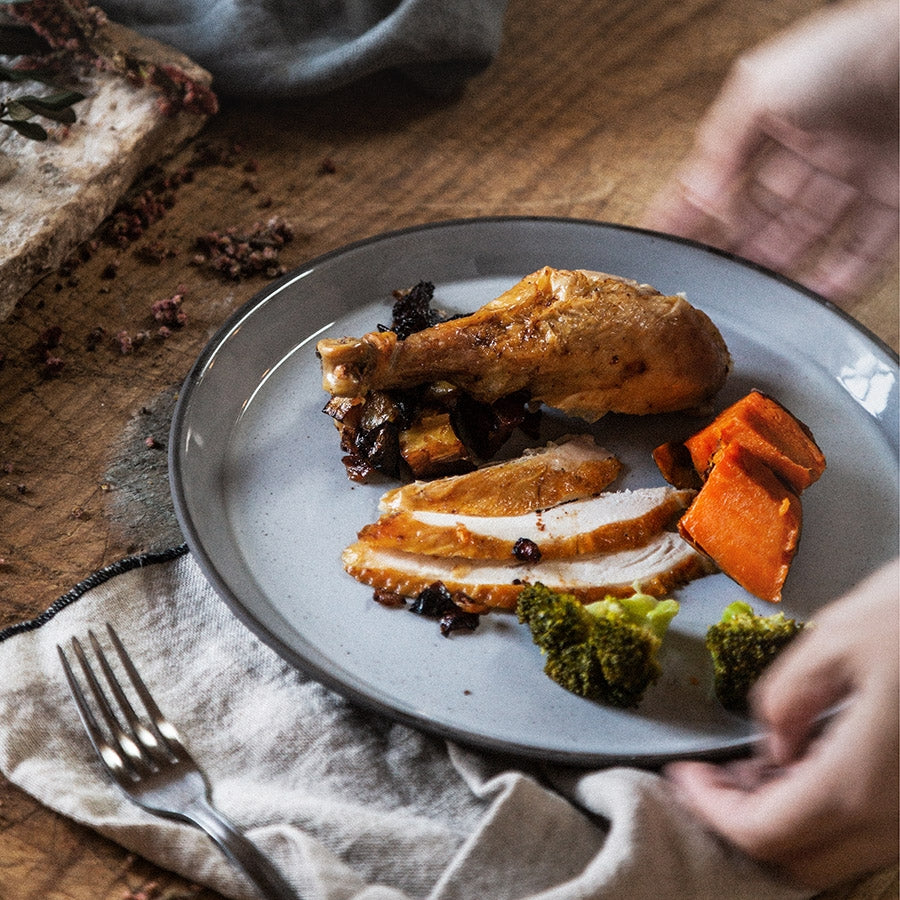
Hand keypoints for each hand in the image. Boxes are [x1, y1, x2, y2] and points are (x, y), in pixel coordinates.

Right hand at [643, 0, 898, 307]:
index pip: (715, 179)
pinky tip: (808, 295)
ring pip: (802, 240)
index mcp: (771, 123)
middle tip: (700, 278)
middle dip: (727, 249)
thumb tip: (694, 200)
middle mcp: (808, 152)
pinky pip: (860, 251)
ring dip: (773, 269)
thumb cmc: (849, 50)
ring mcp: (849, 177)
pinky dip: (835, 279)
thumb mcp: (760, 88)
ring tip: (747, 295)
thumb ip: (721, 146)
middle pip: (756, 217)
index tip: (657, 241)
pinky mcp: (891, 199)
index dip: (684, 212)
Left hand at [665, 559, 899, 888]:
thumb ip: (787, 698)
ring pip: (839, 855)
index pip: (763, 832)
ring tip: (750, 767)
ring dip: (785, 822)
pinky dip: (825, 812)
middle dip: (741, 823)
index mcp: (860, 784)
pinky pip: (872, 831)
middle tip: (710, 775)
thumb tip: (772, 744)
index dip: (710, 807)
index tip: (681, 771)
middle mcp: (896, 822)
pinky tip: (805, 762)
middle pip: (799, 862)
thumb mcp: (838, 636)